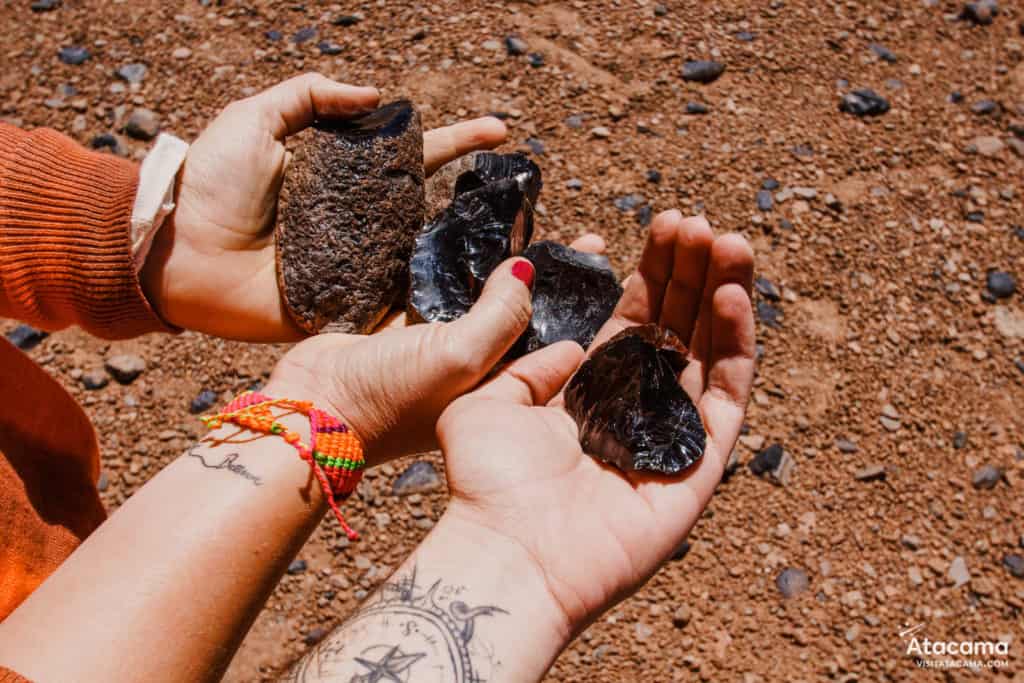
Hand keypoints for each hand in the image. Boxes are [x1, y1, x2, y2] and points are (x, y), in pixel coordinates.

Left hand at [141, 73, 509, 341]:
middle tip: (520, 198)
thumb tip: (375, 95)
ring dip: (465, 253)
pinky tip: (473, 302)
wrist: (178, 254)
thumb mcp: (253, 120)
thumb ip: (309, 96)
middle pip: (429, 205)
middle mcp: (358, 219)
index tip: (499, 132)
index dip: (456, 141)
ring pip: (422, 255)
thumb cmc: (211, 186)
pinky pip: (396, 302)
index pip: (411, 153)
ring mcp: (356, 264)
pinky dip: (431, 302)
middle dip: (476, 200)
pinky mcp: (346, 304)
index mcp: (342, 176)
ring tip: (513, 247)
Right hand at [262, 233, 606, 464]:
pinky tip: (483, 233)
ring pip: (489, 299)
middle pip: (531, 317)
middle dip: (559, 281)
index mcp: (504, 389)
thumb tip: (530, 269)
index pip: (560, 343)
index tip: (609, 269)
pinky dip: (464, 266)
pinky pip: (448, 289)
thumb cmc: (390, 399)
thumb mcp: (459, 358)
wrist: (313, 408)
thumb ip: (501, 316)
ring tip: (543, 227)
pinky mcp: (411, 330)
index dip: (586, 309)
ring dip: (512, 267)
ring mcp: (445, 349)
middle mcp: (481, 369)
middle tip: (588, 241)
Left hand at [434, 211, 755, 633]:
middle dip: (690, 273)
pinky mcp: (700, 468)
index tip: (666, 223)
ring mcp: (670, 438)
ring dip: (722, 297)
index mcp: (589, 394)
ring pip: (709, 354)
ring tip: (729, 243)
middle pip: (676, 328)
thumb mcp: (486, 401)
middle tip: (701, 223)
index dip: (653, 273)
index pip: (635, 320)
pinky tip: (731, 296)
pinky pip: (727, 399)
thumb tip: (570, 344)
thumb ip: (528, 364)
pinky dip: (735, 347)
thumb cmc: (487, 482)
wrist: (508, 553)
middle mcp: (634, 412)